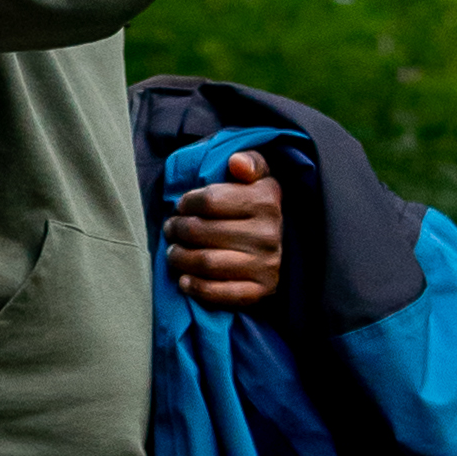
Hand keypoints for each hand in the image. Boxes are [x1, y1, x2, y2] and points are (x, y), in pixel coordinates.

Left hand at [166, 152, 281, 311]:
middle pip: (203, 232)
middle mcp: (269, 234)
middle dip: (177, 230)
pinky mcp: (262, 290)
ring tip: (173, 252)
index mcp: (267, 200)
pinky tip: (184, 280)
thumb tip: (236, 162)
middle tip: (171, 229)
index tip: (181, 206)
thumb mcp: (259, 177)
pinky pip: (221, 293)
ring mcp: (267, 265)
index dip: (187, 203)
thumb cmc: (257, 206)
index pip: (210, 200)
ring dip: (180, 257)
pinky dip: (197, 287)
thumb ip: (249, 162)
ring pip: (207, 262)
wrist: (285, 245)